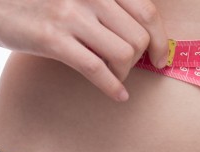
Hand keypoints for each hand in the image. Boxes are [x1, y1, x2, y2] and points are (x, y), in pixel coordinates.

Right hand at [0, 0, 168, 100]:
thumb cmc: (39, 0)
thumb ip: (108, 6)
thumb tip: (143, 36)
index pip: (148, 12)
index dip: (160, 39)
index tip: (160, 56)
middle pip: (138, 38)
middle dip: (139, 59)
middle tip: (129, 69)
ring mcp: (72, 16)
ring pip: (123, 54)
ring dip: (124, 72)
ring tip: (114, 76)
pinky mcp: (53, 39)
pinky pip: (96, 69)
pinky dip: (112, 87)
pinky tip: (117, 95)